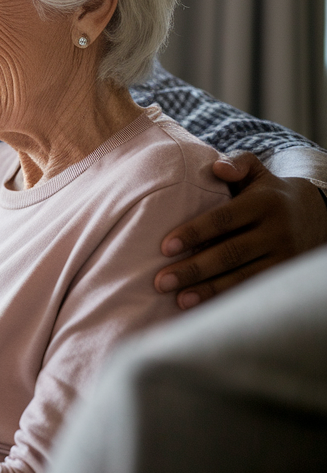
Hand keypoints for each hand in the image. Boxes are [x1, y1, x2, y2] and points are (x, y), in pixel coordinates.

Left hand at [155, 152, 326, 307]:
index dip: (194, 233)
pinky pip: (251, 291)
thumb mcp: (257, 172)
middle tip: (160, 281)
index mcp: (264, 203)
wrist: (316, 215)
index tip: (165, 247)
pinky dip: (225, 300)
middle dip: (193, 269)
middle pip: (230, 253)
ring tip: (177, 299)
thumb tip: (217, 168)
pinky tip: (201, 309)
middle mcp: (276, 232)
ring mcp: (282, 257)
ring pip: (241, 277)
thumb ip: (237, 163)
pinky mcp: (283, 276)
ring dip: (207, 291)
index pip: (224, 219)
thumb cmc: (267, 192)